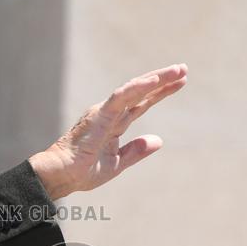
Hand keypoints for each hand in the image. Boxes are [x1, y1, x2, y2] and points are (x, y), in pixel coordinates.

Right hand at [29, 64, 187, 199]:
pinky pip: (121, 96)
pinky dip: (138, 87)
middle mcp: (110, 113)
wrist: (62, 176)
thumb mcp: (117, 163)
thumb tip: (159, 141)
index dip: (160, 93)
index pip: (141, 103)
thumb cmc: (83, 171)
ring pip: (134, 89)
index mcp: (115, 124)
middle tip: (184, 69)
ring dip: (156, 79)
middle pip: (141, 92)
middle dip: (163, 80)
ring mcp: (105, 112)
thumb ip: (136, 151)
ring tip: (178, 71)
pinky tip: (155, 81)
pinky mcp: (100, 114)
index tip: (180, 83)